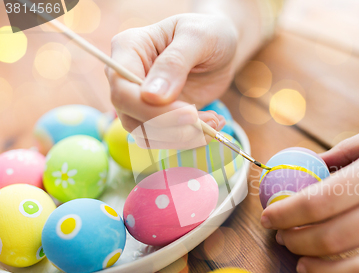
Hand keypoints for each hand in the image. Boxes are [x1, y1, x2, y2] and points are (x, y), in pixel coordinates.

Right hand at [106, 13, 237, 137]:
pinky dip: (189, 139)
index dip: (151, 110)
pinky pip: (164, 139)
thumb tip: (151, 97)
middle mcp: (127, 78)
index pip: (123, 90)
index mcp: (128, 49)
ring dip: (183, 137)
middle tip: (210, 122)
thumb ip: (175, 63)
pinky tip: (213, 124)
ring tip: (215, 121)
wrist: (221, 45)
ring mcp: (140, 101)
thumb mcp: (197, 38)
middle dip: (173, 128)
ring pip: (147, 135)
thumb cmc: (208, 33)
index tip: (190, 114)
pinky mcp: (157, 117)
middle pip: (131, 118)